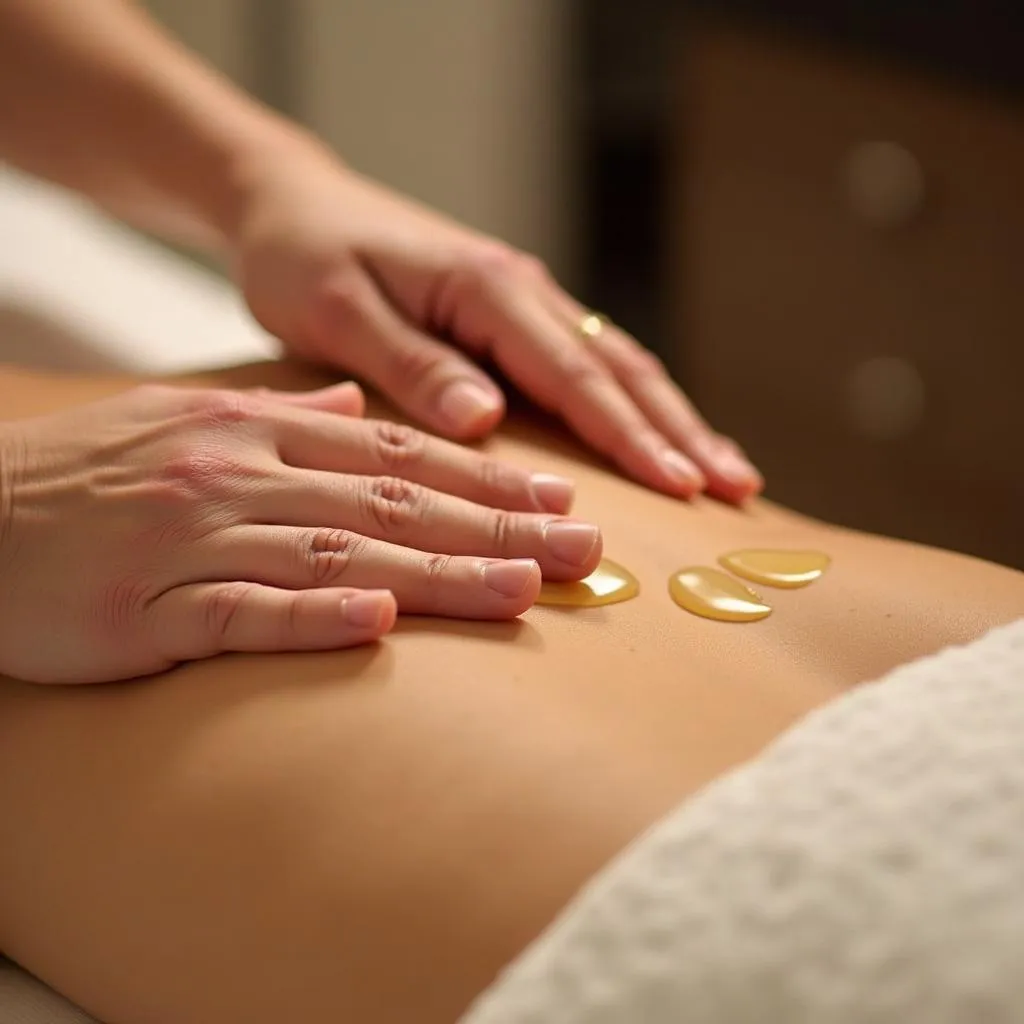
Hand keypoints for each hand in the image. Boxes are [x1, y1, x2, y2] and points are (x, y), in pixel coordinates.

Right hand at [0, 382, 598, 683]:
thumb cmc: (79, 477)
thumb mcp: (181, 420)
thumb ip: (275, 413)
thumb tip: (349, 406)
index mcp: (253, 431)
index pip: (394, 452)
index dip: (482, 477)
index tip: (556, 498)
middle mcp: (237, 473)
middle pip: (390, 499)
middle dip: (494, 524)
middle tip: (580, 548)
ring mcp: (193, 538)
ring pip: (338, 552)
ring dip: (437, 572)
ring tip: (523, 589)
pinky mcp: (145, 607)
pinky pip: (240, 611)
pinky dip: (311, 614)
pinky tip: (378, 620)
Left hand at [233, 140, 762, 502]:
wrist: (294, 205)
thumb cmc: (306, 256)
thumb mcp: (339, 311)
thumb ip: (413, 364)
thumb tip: (488, 420)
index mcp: (486, 287)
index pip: (573, 373)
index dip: (631, 435)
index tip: (682, 485)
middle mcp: (520, 290)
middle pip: (618, 367)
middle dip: (680, 430)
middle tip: (738, 488)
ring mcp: (521, 303)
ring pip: (615, 364)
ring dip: (671, 419)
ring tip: (724, 472)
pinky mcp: (510, 320)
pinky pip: (585, 365)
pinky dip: (630, 405)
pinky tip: (655, 436)